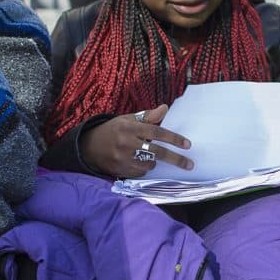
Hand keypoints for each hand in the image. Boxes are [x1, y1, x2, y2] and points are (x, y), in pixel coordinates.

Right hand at [79, 105, 193, 178]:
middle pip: (157, 152)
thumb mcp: (128, 119)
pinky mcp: (120, 170)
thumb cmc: (113, 130)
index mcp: (129, 127)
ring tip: (145, 154)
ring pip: (150, 163)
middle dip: (175, 159)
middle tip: (189, 164)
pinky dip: (143, 167)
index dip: (173, 138)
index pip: (155, 132)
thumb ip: (148, 116)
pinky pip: (141, 172)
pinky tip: (136, 161)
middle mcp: (126, 143)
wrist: (89, 146)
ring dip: (154, 161)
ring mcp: (123, 158)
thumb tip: (165, 108)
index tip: (187, 144)